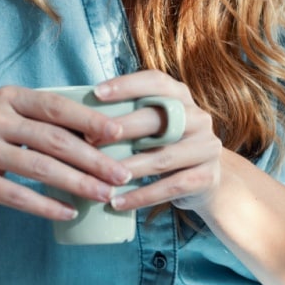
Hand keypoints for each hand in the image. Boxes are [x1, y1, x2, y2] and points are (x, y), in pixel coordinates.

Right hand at [0, 87, 133, 220]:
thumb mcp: (1, 112)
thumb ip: (37, 119)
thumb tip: (93, 135)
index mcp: (7, 98)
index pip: (56, 107)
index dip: (89, 119)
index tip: (119, 134)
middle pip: (54, 139)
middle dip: (93, 158)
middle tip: (121, 174)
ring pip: (39, 167)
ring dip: (77, 183)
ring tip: (103, 195)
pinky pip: (16, 195)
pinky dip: (46, 205)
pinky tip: (68, 212)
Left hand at [92, 71, 223, 212]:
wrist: (205, 180)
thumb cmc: (165, 145)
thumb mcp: (154, 125)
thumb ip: (129, 115)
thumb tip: (78, 114)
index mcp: (181, 97)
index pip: (156, 81)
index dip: (127, 85)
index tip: (96, 93)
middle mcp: (198, 118)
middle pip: (158, 119)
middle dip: (121, 128)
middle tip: (89, 140)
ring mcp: (206, 147)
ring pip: (162, 157)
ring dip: (127, 168)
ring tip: (99, 178)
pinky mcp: (206, 177)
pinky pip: (170, 187)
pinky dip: (141, 196)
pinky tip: (117, 202)